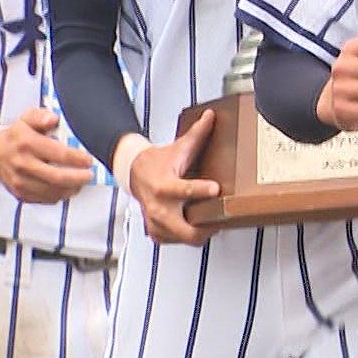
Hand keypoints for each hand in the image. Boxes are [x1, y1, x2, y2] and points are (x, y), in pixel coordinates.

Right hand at [0, 108, 95, 204]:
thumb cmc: (18, 134)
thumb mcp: (28, 118)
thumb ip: (41, 116)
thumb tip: (52, 119)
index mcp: (27, 143)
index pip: (59, 154)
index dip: (78, 159)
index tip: (89, 160)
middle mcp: (22, 164)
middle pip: (57, 177)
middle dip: (78, 178)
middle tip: (90, 175)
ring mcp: (19, 181)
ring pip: (51, 192)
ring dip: (71, 189)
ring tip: (81, 182)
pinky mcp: (19, 194)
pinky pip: (44, 200)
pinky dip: (59, 196)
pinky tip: (67, 188)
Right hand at [126, 113, 219, 245]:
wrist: (135, 172)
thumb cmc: (161, 160)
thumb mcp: (179, 146)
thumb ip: (198, 133)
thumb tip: (211, 116)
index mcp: (164, 184)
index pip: (182, 190)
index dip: (199, 190)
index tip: (215, 189)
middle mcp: (158, 206)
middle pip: (184, 229)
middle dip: (204, 228)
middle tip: (222, 220)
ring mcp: (155, 221)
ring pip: (181, 238)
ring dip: (198, 233)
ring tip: (213, 223)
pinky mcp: (155, 231)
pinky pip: (173, 241)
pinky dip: (186, 236)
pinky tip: (197, 227)